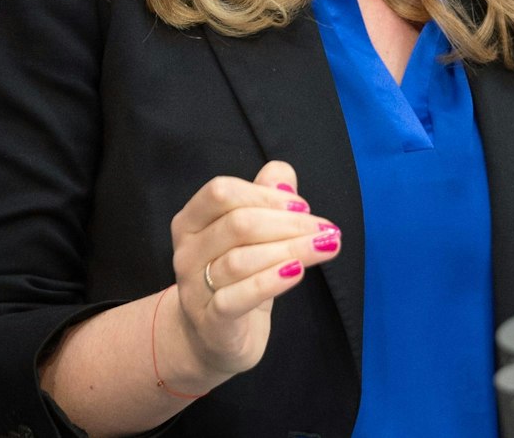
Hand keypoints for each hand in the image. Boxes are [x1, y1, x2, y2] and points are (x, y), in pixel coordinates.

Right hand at [161, 159, 341, 384]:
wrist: (213, 340)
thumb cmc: (235, 279)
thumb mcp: (250, 237)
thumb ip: (263, 198)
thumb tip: (281, 172)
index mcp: (191, 222)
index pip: (222, 193)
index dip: (265, 195)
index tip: (303, 207)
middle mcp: (187, 252)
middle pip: (238, 224)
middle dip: (289, 224)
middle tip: (327, 230)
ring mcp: (194, 288)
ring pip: (242, 260)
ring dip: (291, 250)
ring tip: (327, 247)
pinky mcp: (211, 321)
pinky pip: (239, 297)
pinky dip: (271, 282)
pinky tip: (298, 272)